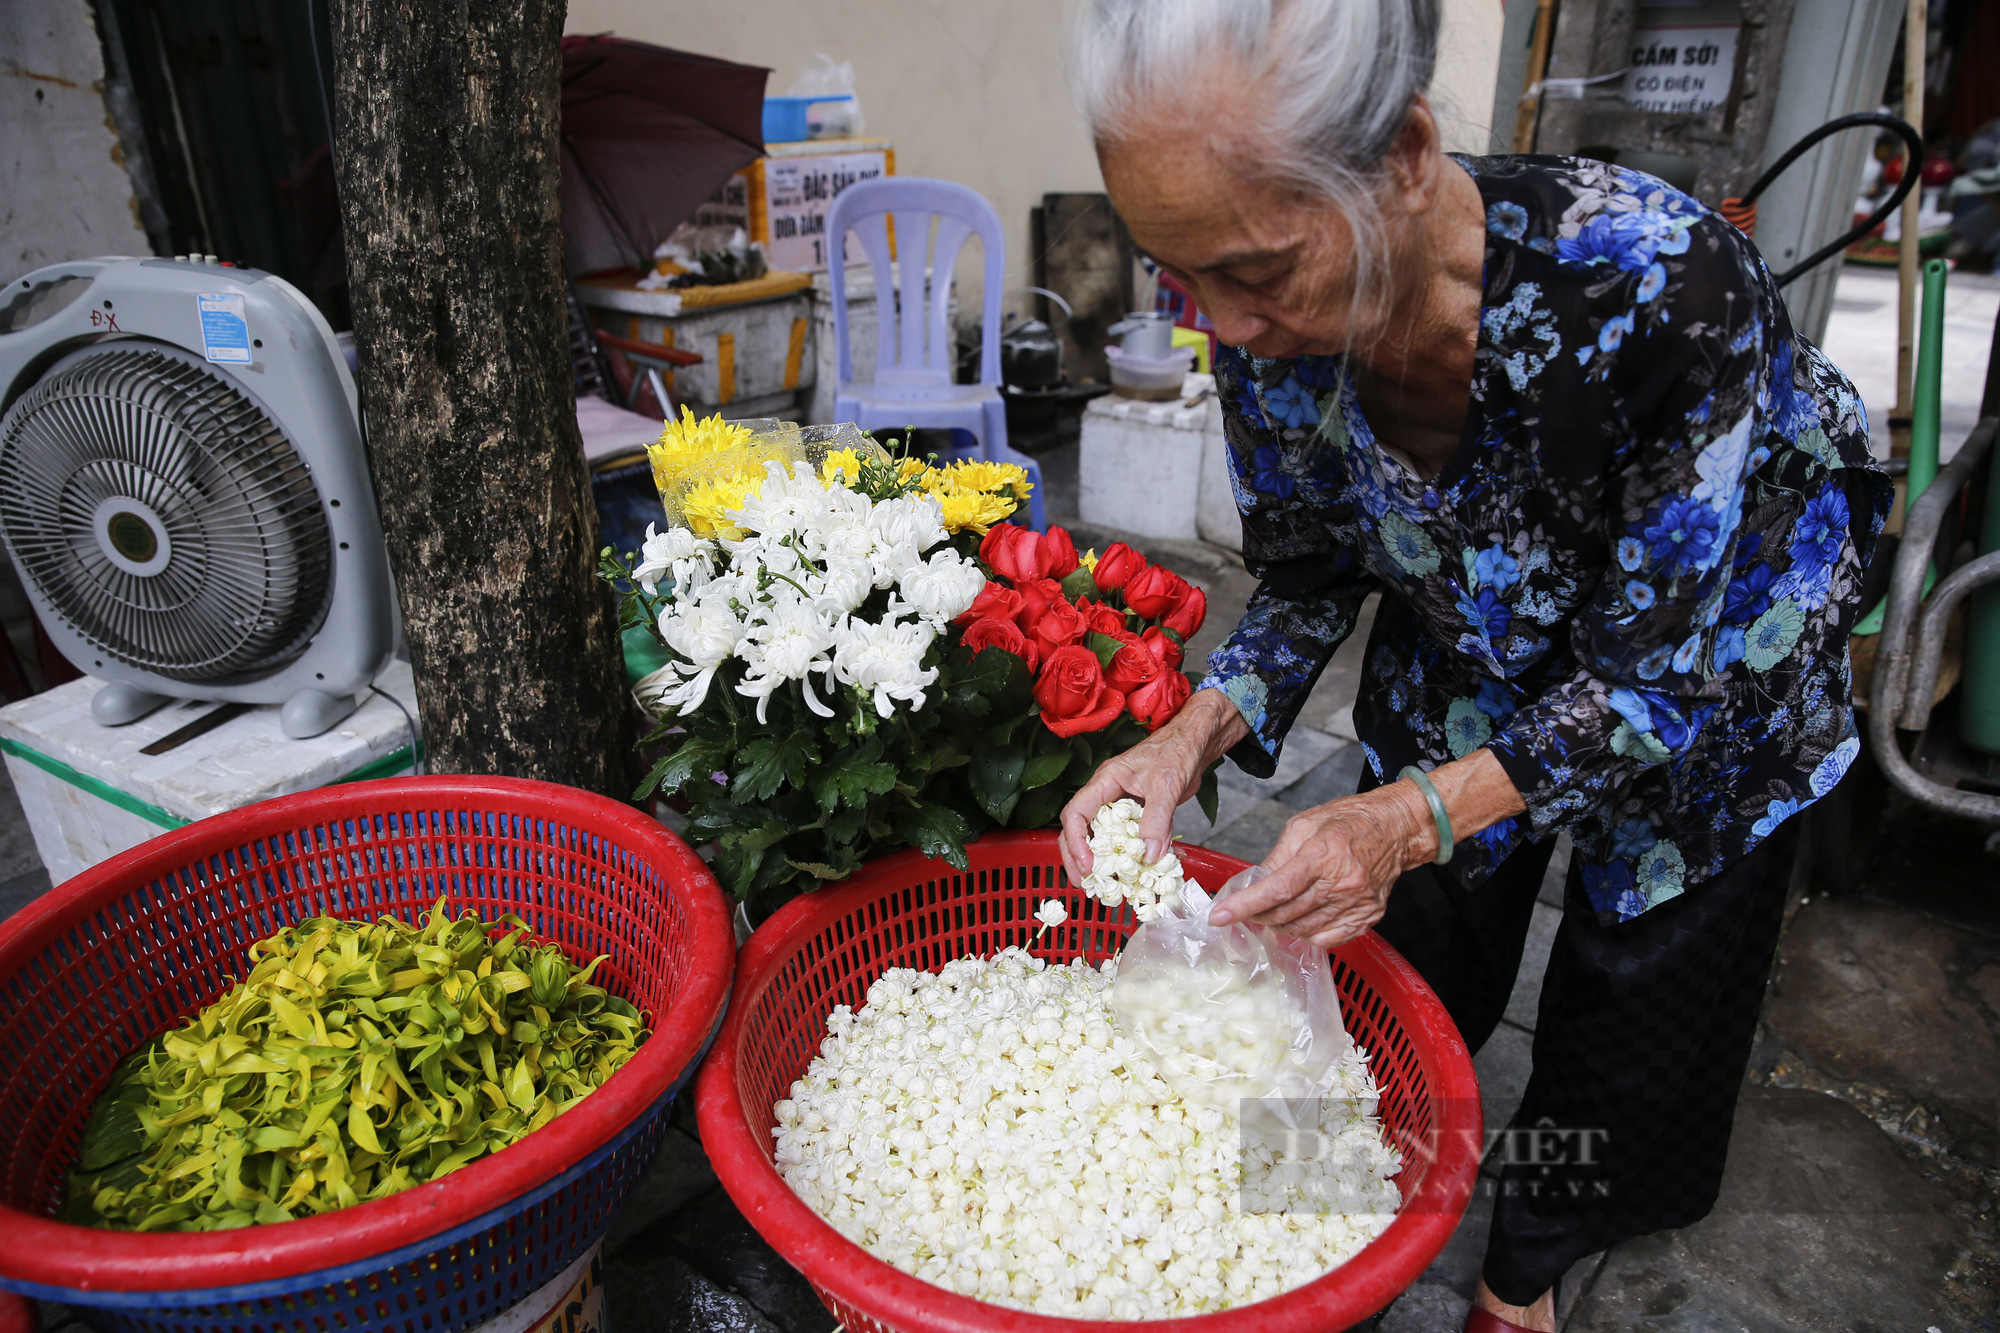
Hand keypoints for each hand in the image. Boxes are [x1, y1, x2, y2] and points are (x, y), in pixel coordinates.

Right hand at [1058, 689, 1248, 884]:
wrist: (1196, 744)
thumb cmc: (1177, 751)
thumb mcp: (1167, 784)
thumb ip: (1157, 819)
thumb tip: (1149, 856)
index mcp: (1104, 782)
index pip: (1076, 814)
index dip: (1076, 842)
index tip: (1088, 866)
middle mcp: (1106, 794)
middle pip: (1078, 830)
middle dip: (1077, 858)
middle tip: (1085, 884)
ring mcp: (1120, 805)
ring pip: (1100, 837)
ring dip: (1101, 862)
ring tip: (1105, 886)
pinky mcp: (1137, 814)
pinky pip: (1125, 839)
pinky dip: (1128, 857)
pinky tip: (1136, 873)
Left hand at [1207, 781, 1436, 949]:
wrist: (1396, 828)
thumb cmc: (1350, 821)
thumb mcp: (1305, 824)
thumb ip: (1278, 855)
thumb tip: (1255, 882)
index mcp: (1323, 854)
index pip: (1277, 889)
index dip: (1244, 905)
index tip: (1219, 916)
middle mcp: (1342, 883)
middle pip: (1287, 914)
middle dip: (1257, 916)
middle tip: (1243, 910)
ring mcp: (1357, 904)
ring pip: (1304, 930)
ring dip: (1279, 926)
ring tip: (1272, 913)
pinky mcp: (1368, 917)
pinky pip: (1328, 939)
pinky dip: (1307, 935)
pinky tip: (1300, 921)